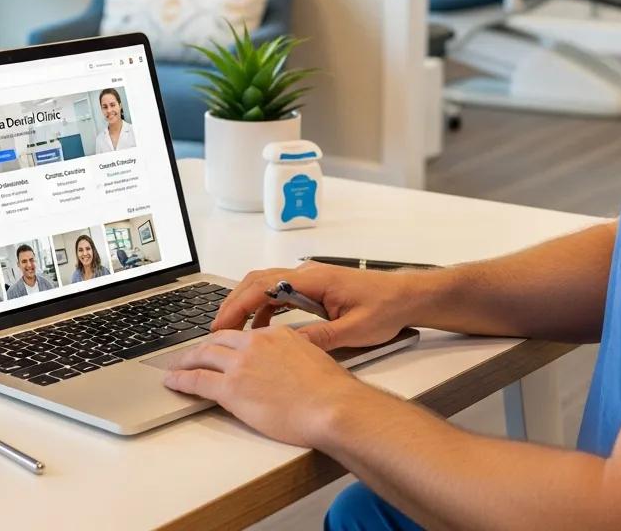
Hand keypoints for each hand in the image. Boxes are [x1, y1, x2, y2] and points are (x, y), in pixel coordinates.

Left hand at [162, 326, 368, 445]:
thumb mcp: (312, 357)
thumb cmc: (329, 389)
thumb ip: (293, 354)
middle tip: (190, 354)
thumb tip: (288, 364)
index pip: (241, 335)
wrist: (330, 405)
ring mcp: (240, 365)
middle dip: (201, 347)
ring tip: (176, 367)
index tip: (219, 347)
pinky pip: (198, 380)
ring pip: (203, 356)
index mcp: (274, 335)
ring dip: (185, 361)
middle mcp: (254, 344)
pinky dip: (181, 379)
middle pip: (218, 340)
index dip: (226, 341)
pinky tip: (174, 381)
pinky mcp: (231, 388)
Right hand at [212, 262, 426, 350]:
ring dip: (246, 306)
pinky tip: (261, 331)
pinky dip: (263, 308)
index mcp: (313, 280)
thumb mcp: (353, 330)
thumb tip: (286, 347)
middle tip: (215, 330)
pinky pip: (279, 293)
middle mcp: (307, 274)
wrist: (405, 297)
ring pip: (266, 286)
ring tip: (231, 333)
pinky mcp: (313, 288)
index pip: (265, 286)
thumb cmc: (384, 309)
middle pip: (258, 282)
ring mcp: (309, 279)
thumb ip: (319, 337)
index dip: (239, 306)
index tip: (221, 325)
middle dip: (233, 304)